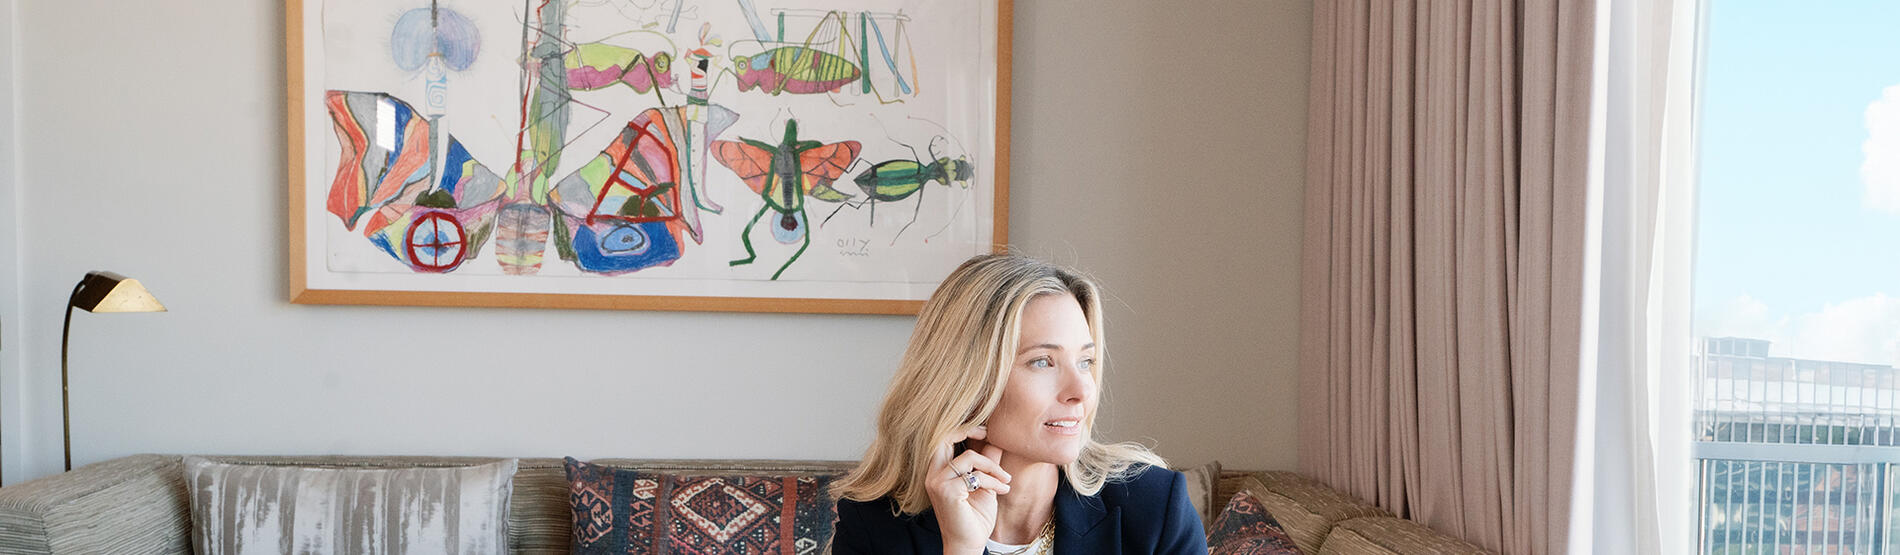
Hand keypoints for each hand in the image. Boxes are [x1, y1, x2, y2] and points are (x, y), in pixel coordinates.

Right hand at [926, 425, 1012, 554]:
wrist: (969, 544)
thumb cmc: (975, 517)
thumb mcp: (983, 484)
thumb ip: (986, 462)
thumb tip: (996, 439)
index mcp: (937, 472)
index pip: (943, 438)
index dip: (964, 429)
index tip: (985, 431)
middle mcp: (933, 475)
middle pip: (945, 438)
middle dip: (969, 431)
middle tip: (989, 433)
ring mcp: (937, 483)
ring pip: (969, 457)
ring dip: (992, 466)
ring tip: (1006, 479)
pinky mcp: (947, 492)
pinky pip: (975, 476)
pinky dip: (993, 481)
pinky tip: (1003, 490)